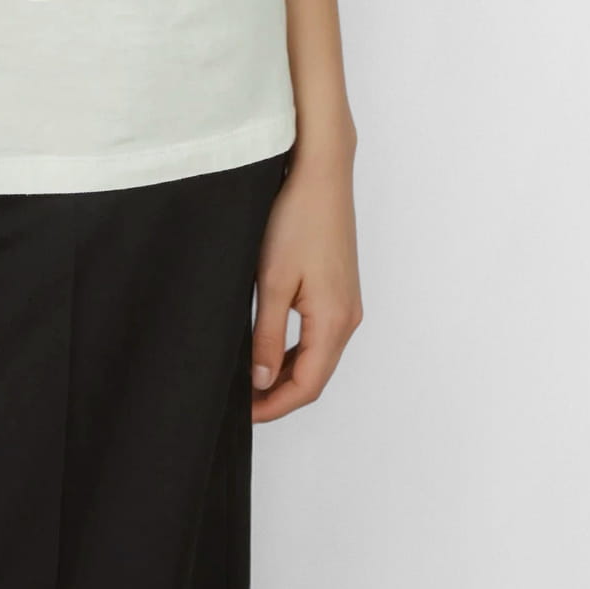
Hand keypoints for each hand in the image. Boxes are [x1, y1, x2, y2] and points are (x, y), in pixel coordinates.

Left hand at [250, 142, 362, 421]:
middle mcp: (348, 318)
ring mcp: (347, 303)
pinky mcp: (340, 289)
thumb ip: (266, 335)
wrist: (320, 173)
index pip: (306, 386)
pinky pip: (319, 333)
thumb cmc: (296, 219)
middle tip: (241, 401)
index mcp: (334, 322)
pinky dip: (295, 348)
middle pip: (315, 375)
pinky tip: (269, 345)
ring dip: (286, 371)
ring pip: (317, 355)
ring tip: (249, 377)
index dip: (274, 405)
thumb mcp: (272, 281)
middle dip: (279, 393)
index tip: (244, 414)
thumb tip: (261, 379)